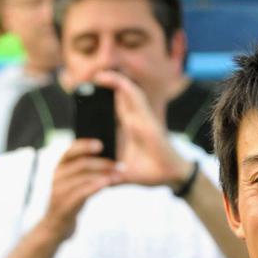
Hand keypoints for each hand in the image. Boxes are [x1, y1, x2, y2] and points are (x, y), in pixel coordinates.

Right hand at [40, 138, 126, 242]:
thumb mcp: (74, 184)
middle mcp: (57, 176)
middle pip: (81, 163)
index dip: (85, 145)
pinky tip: (109, 183)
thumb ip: (83, 171)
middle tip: (120, 163)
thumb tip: (106, 157)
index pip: (71, 150)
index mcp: (59, 167)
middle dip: (103, 162)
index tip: (102, 143)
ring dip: (104, 174)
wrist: (55, 228)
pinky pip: (82, 193)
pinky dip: (96, 186)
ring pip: (83, 177)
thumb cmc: (70, 202)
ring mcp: (59, 191)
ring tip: (120, 174)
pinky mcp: (65, 206)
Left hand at [95, 71, 191, 188]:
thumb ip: (111, 175)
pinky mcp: (146, 116)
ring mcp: (142, 116)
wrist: (171, 175)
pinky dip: (119, 83)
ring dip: (112, 81)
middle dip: (106, 88)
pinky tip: (105, 77)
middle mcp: (136, 120)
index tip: (86, 98)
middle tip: (87, 82)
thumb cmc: (152, 173)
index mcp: (131, 130)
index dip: (104, 102)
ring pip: (126, 91)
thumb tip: (96, 182)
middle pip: (120, 97)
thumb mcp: (125, 173)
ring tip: (96, 75)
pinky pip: (132, 93)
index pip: (116, 111)